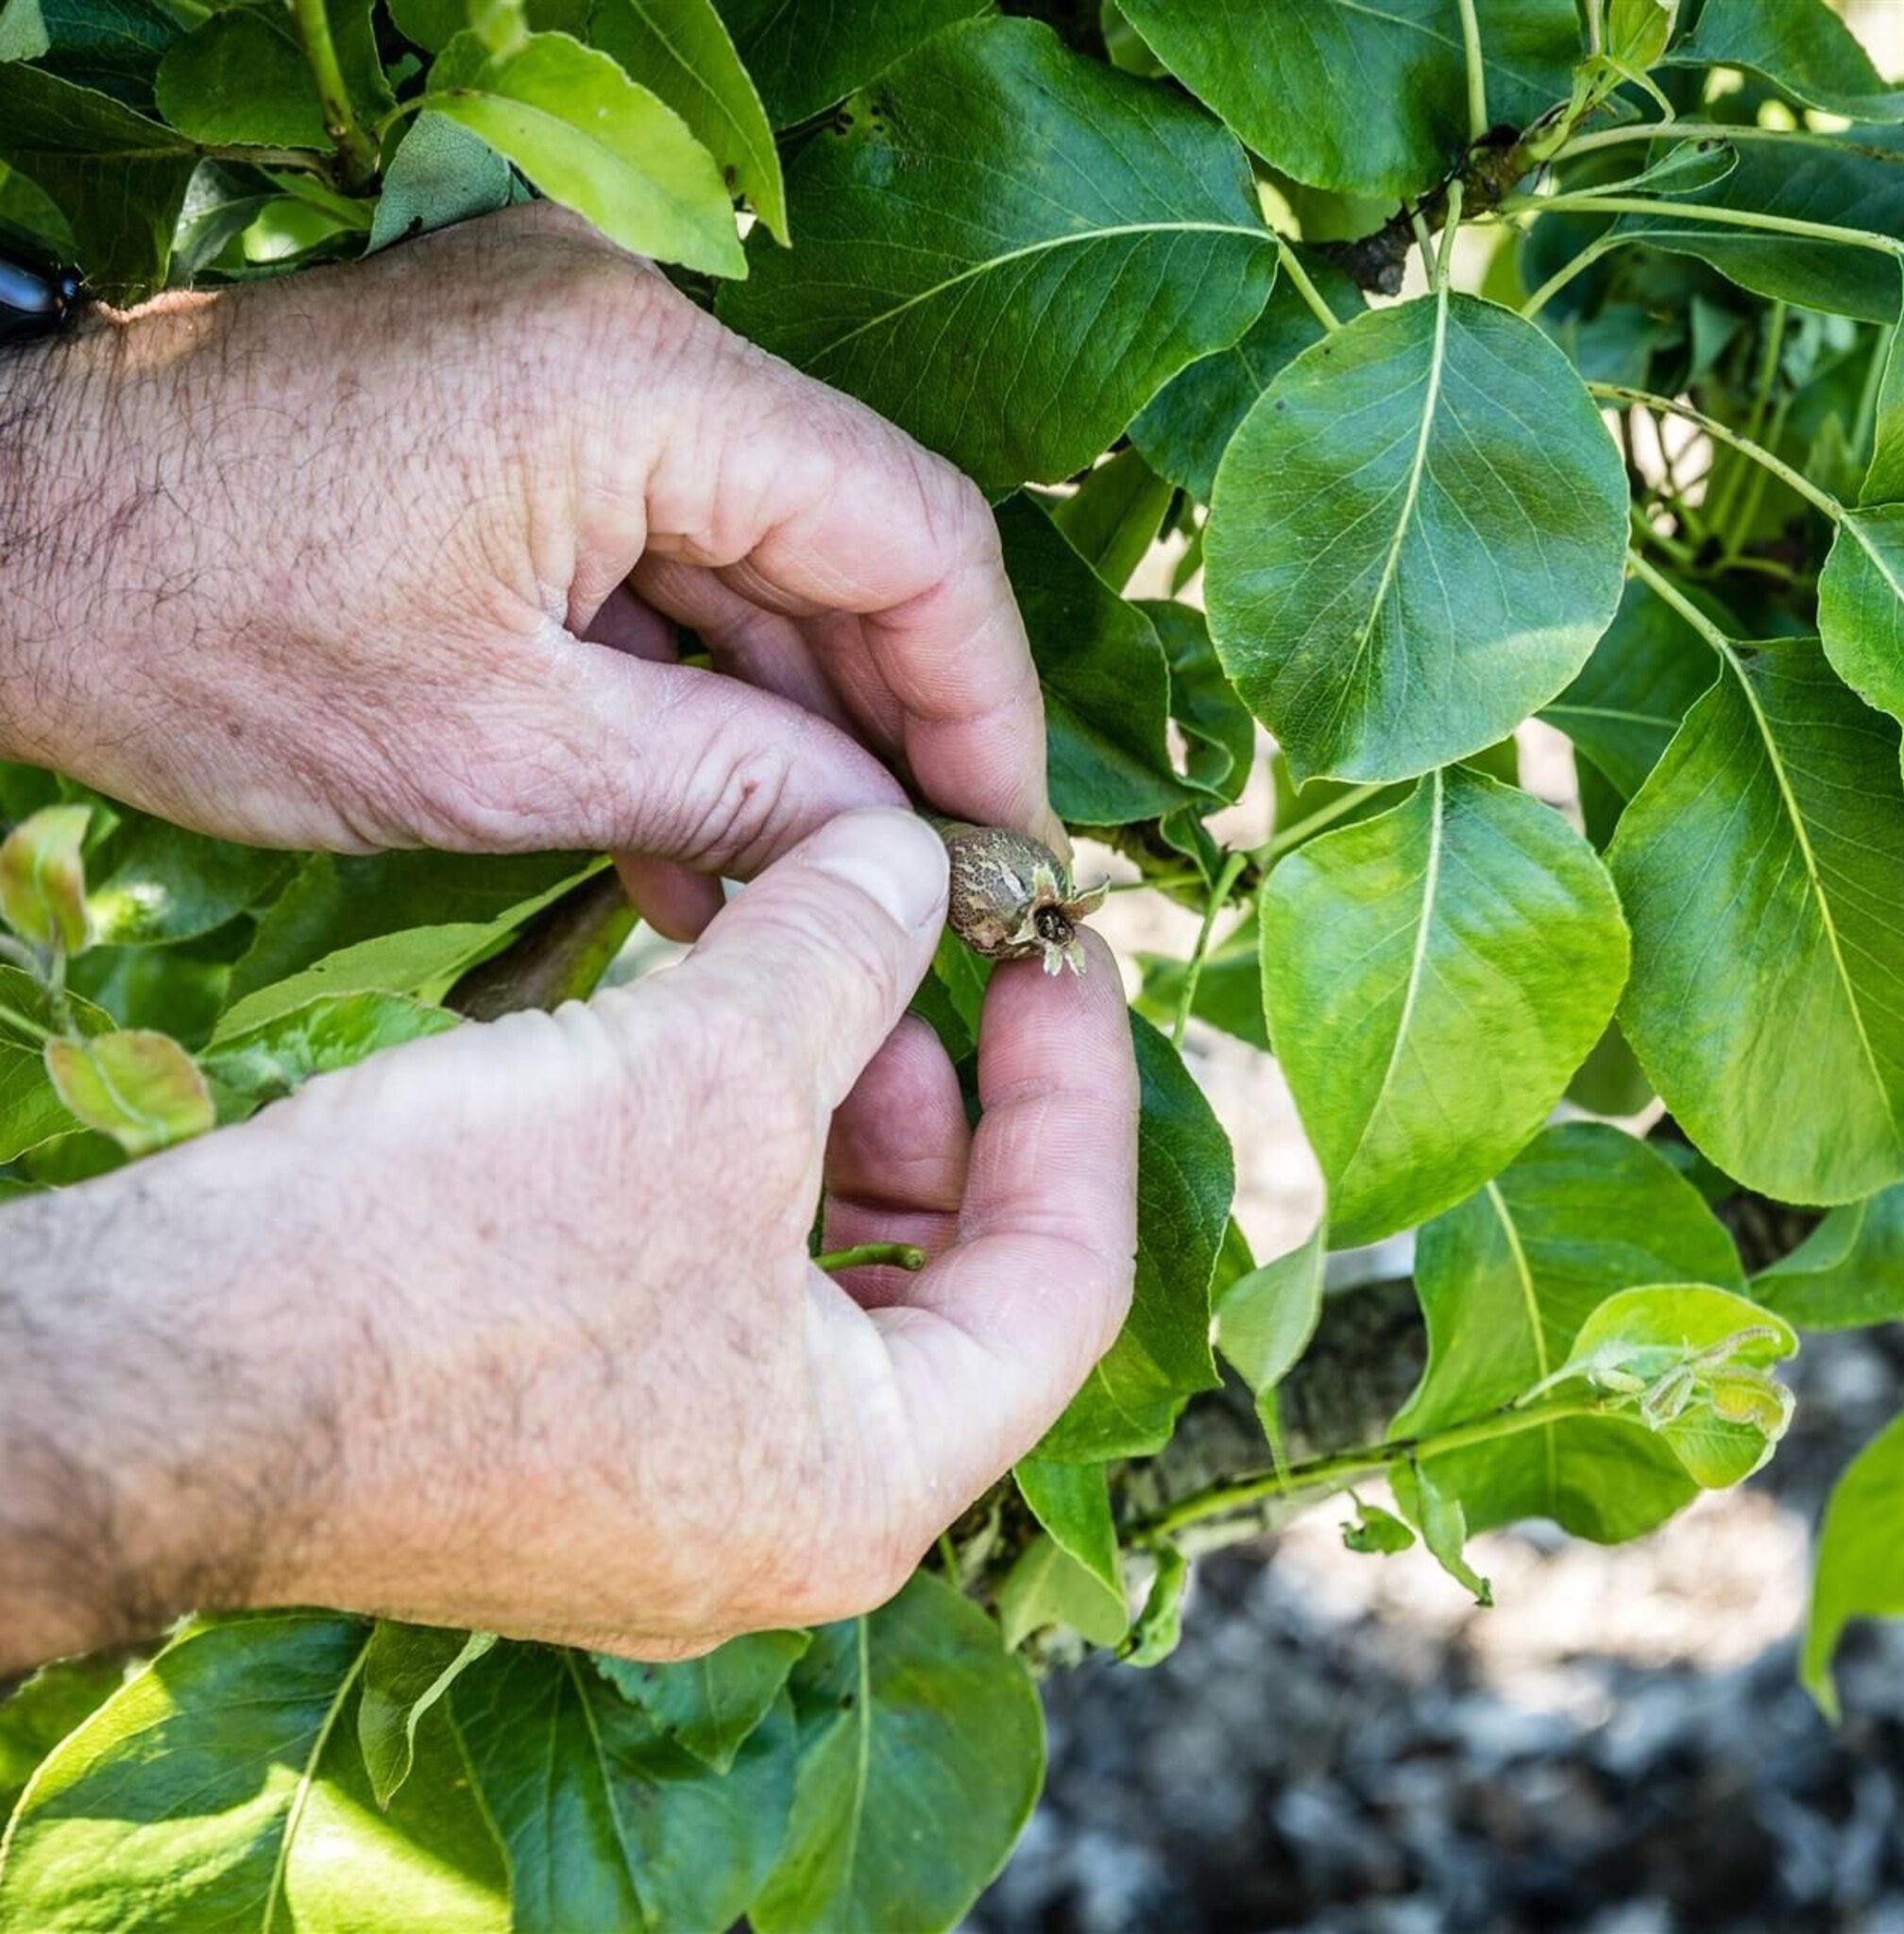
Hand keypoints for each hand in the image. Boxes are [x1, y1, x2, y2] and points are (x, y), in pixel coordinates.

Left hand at [0, 203, 1053, 935]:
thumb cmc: (194, 631)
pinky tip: (709, 828)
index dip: (984, 704)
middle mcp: (629, 339)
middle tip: (929, 890)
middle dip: (891, 732)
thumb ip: (730, 785)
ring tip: (808, 893)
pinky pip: (660, 567)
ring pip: (756, 569)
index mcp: (640, 380)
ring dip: (788, 731)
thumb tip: (898, 844)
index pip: (913, 534)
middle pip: (846, 547)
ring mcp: (571, 376)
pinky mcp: (520, 430)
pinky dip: (691, 694)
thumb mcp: (494, 750)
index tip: (1012, 842)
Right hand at [0, 813, 1135, 1667]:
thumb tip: (920, 860)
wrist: (155, 1375)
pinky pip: (719, 1283)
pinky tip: (701, 1037)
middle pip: (950, 1279)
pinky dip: (736, 1157)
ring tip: (805, 971)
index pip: (1066, 1285)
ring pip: (827, 1272)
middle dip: (949, 1099)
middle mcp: (785, 1518)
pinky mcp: (576, 1434)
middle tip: (929, 954)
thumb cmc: (447, 1264)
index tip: (1065, 968)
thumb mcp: (702, 1076)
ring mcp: (673, 1485)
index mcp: (867, 1487)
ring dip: (835, 1114)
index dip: (1083, 1103)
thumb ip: (847, 953)